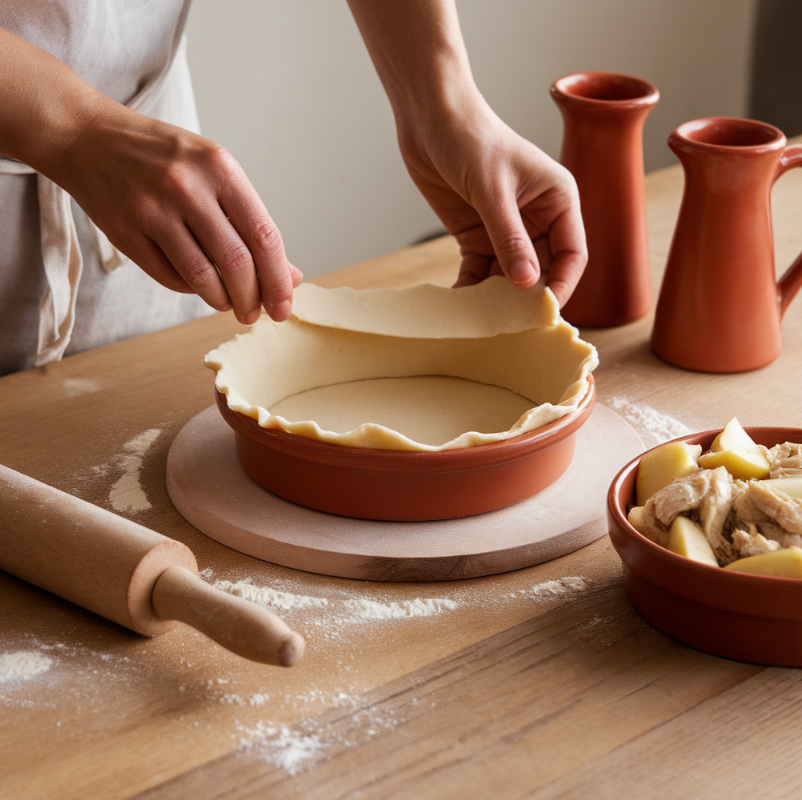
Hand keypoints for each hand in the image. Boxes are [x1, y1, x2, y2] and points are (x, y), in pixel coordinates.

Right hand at [53, 97, 301, 324]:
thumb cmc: (164, 159)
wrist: (89, 138)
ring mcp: (152, 209)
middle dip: (253, 299)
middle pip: (237, 263)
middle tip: (256, 314)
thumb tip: (289, 276)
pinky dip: (191, 289)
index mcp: (220, 168)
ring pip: (203, 277)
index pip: (264, 236)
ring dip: (223, 301)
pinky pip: (170, 277)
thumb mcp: (215, 174)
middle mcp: (187, 187)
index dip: (278, 279)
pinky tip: (197, 284)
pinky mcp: (124, 231)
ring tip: (230, 304)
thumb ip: (251, 223)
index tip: (284, 306)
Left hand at [397, 93, 585, 305]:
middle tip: (510, 324)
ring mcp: (506, 229)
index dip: (561, 284)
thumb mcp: (493, 190)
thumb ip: (510, 239)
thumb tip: (527, 283)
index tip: (543, 311)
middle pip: (542, 270)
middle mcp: (537, 218)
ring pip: (510, 276)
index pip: (572, 254)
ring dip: (497, 297)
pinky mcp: (477, 235)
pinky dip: (471, 288)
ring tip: (481, 319)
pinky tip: (460, 304)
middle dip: (526, 297)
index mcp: (558, 200)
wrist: (429, 116)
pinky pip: (479, 271)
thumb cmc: (470, 138)